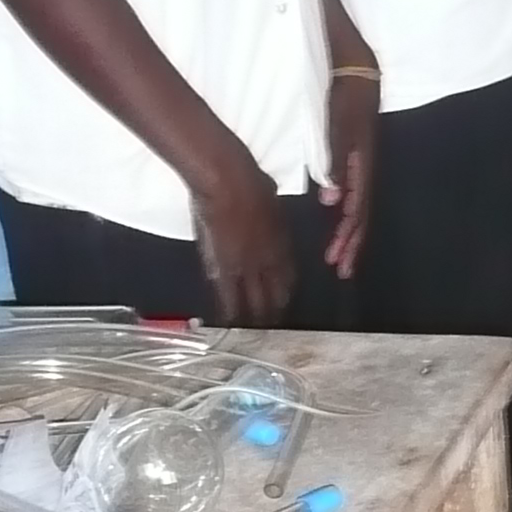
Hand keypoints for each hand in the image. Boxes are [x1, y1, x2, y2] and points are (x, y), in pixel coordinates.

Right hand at [185, 131, 294, 325]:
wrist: (228, 183)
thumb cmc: (251, 180)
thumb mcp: (271, 198)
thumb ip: (270, 212)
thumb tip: (268, 208)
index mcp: (282, 242)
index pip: (287, 274)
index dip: (285, 289)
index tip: (282, 298)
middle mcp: (269, 260)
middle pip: (275, 293)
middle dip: (275, 310)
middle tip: (273, 323)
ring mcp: (247, 266)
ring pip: (254, 300)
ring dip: (255, 318)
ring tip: (254, 331)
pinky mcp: (223, 269)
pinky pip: (228, 296)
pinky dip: (230, 311)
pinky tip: (229, 323)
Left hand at [319, 70, 377, 276]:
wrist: (358, 74)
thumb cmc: (346, 99)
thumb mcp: (339, 129)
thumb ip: (335, 162)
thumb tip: (331, 202)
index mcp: (363, 168)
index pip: (357, 212)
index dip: (347, 238)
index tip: (336, 261)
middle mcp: (366, 172)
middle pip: (362, 217)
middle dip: (351, 245)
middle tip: (341, 271)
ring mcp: (364, 167)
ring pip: (360, 209)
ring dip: (350, 234)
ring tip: (341, 257)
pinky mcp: (358, 161)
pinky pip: (356, 196)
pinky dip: (348, 216)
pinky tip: (339, 222)